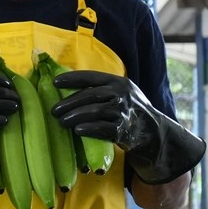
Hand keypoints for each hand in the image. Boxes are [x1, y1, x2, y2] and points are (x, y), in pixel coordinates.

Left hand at [52, 70, 205, 183]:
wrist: (153, 131)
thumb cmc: (129, 110)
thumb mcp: (120, 93)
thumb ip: (101, 89)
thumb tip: (66, 88)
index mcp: (119, 82)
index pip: (91, 77)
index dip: (71, 78)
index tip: (55, 82)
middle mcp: (123, 94)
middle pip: (90, 95)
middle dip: (69, 102)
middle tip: (54, 110)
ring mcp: (125, 112)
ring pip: (95, 111)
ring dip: (75, 116)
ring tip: (62, 121)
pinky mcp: (125, 130)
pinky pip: (103, 128)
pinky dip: (89, 128)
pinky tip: (77, 130)